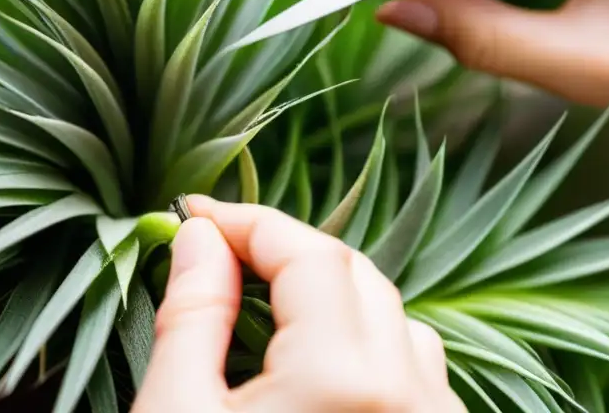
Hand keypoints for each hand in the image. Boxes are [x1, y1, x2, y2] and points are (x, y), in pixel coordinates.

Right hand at [132, 197, 464, 412]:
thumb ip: (192, 316)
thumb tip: (199, 237)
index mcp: (340, 379)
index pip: (305, 253)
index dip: (247, 221)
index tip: (195, 214)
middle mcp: (408, 395)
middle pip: (354, 273)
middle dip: (286, 252)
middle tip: (222, 253)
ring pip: (395, 318)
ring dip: (332, 295)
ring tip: (267, 304)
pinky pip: (416, 370)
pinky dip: (368, 344)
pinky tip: (316, 362)